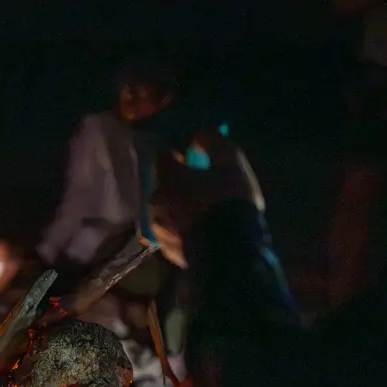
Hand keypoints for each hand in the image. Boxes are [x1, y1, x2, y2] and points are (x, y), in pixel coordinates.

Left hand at [149, 131, 263, 267]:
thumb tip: (198, 135)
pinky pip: (173, 233)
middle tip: (201, 186)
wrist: (229, 251)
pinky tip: (200, 231)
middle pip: (163, 184)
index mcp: (168, 177)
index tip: (194, 157)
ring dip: (179, 207)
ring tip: (202, 212)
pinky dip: (183, 229)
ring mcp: (159, 229)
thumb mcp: (230, 161)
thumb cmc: (229, 200)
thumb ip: (212, 141)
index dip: (178, 153)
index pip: (163, 155)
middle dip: (179, 182)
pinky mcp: (168, 251)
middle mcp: (156, 201)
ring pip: (166, 210)